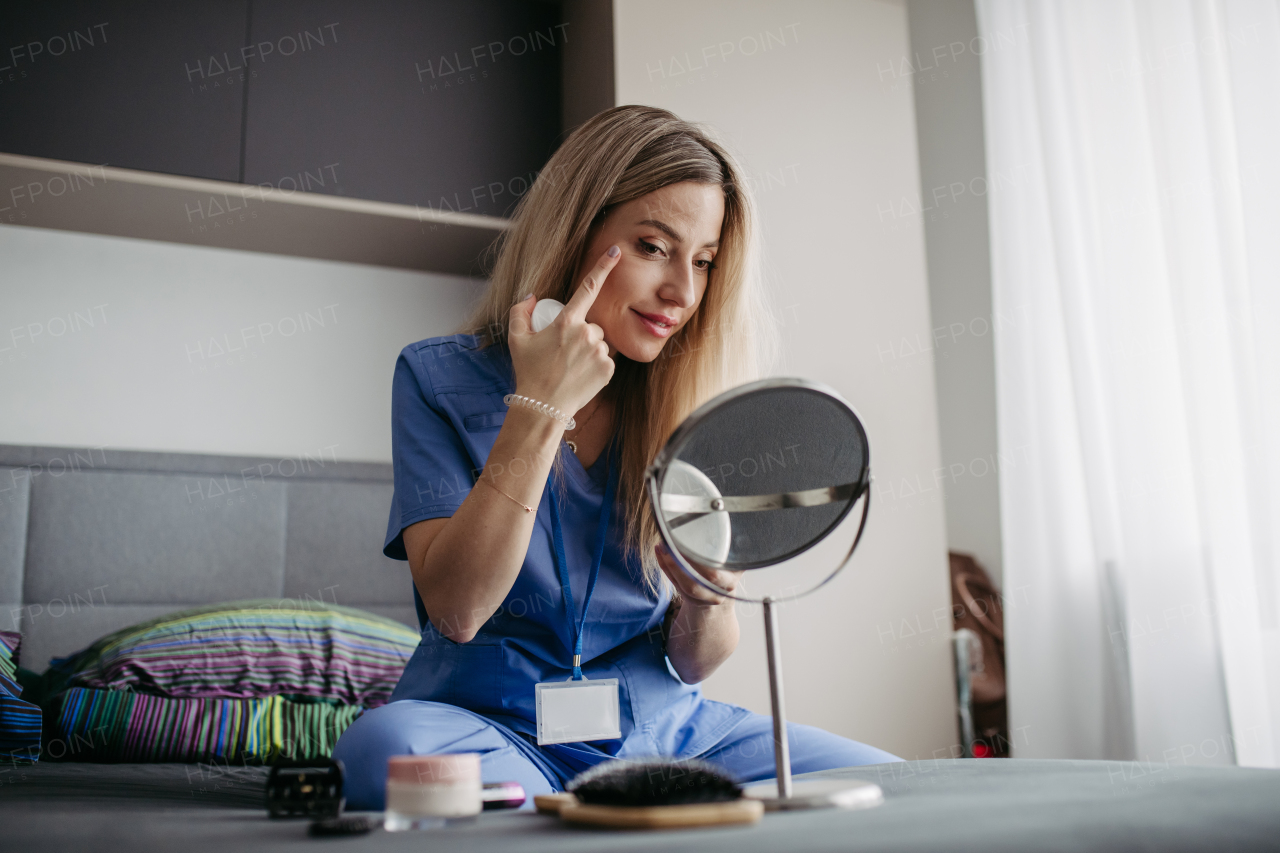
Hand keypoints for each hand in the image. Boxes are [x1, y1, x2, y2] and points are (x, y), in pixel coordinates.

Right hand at [507, 246, 619, 416]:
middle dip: (580, 333)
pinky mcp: (609, 370)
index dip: (603, 267)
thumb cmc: (528, 372)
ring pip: (599, 342)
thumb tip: (533, 296)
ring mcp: (600, 353)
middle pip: (591, 324)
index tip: (616, 252)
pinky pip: (605, 360)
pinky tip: (580, 375)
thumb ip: (520, 310)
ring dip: (589, 349)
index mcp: (566, 322)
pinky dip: (595, 365)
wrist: (542, 407)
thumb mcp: (516, 339)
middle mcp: (587, 334)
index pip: (588, 287)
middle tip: (563, 352)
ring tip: (570, 367)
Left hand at [655, 542, 741, 606]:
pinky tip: (660, 551)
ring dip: (669, 564)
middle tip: (669, 544)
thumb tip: (725, 514)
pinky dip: (665, 566)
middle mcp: (716, 593)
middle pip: (694, 583)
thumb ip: (733, 545)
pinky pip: (673, 582)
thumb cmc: (727, 568)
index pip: (713, 574)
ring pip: (682, 584)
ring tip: (662, 546)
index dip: (698, 563)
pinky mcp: (688, 598)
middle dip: (678, 564)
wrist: (722, 591)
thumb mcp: (734, 559)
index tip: (689, 544)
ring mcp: (701, 598)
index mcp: (729, 581)